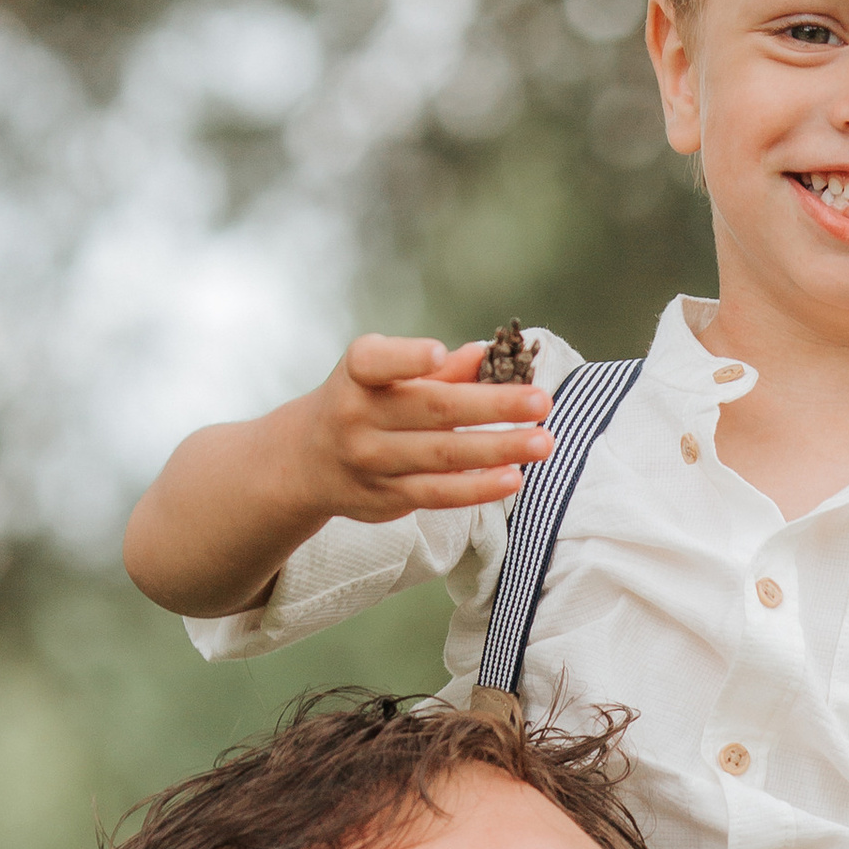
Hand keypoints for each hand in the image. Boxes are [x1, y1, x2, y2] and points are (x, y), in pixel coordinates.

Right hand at [296, 334, 553, 525]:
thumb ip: (435, 369)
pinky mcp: (386, 497)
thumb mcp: (383, 374)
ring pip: (443, 456)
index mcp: (357, 374)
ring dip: (499, 449)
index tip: (439, 352)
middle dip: (492, 406)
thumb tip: (485, 354)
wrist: (306, 461)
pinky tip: (512, 478)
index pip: (376, 362)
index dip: (407, 357)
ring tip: (543, 443)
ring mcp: (371, 460)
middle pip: (433, 410)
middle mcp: (358, 416)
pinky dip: (478, 488)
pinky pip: (439, 494)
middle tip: (541, 401)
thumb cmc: (361, 403)